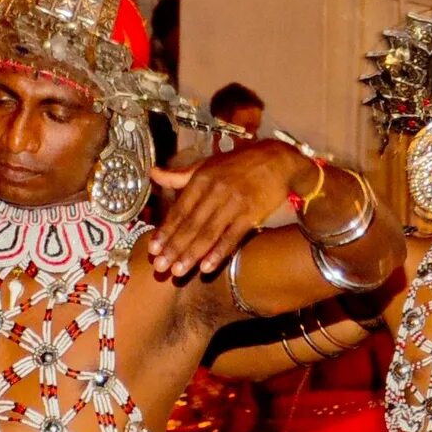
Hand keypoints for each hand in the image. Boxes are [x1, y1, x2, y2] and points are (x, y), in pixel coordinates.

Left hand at [146, 143, 314, 279]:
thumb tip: (152, 173)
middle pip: (191, 224)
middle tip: (161, 267)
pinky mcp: (252, 213)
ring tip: (178, 271)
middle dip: (174, 247)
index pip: (179, 210)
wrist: (278, 160)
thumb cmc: (241, 163)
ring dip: (192, 254)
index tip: (153, 249)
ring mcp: (234, 203)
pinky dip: (219, 252)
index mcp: (201, 179)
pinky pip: (232, 237)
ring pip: (208, 233)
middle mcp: (215, 191)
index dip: (166, 231)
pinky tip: (207, 267)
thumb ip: (180, 175)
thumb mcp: (208, 164)